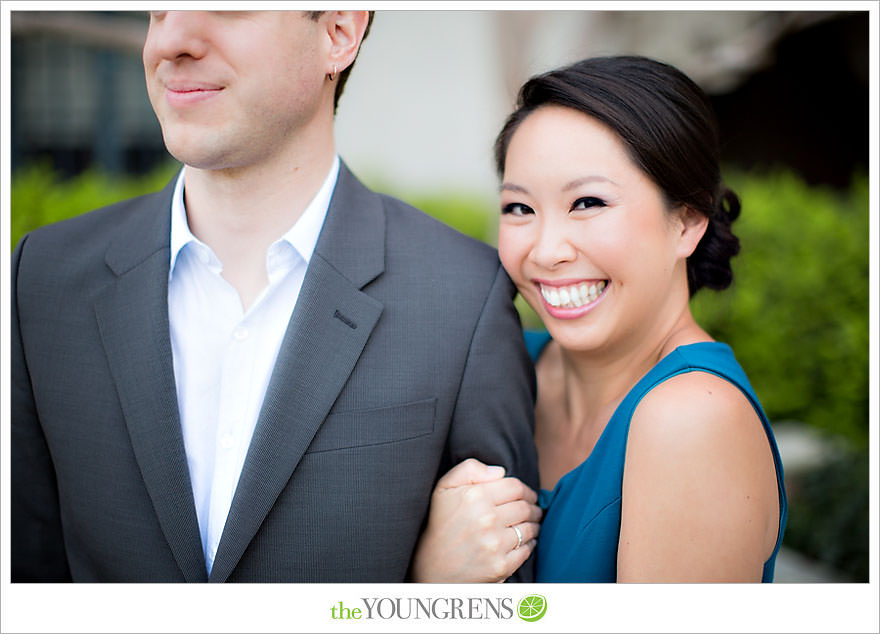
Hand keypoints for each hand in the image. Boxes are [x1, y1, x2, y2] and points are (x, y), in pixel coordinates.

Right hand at [411, 458, 541, 581]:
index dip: (525, 490)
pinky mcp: (501, 566)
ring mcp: (495, 544)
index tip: (528, 495)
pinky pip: (526, 550)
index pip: (515, 487)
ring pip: (529, 528)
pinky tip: (526, 541)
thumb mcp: (444, 488)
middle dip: (533, 507)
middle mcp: (487, 519)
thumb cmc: (439, 523)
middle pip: (525, 507)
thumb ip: (470, 469)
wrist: (431, 566)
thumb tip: (500, 472)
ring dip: (534, 524)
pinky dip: (530, 544)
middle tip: (534, 509)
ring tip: (532, 524)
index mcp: (475, 496)